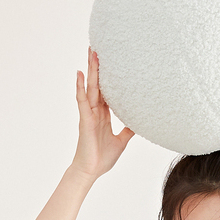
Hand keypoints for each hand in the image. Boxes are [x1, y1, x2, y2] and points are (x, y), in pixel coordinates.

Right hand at [72, 47, 134, 179]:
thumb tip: (139, 122)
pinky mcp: (85, 121)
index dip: (109, 76)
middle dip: (98, 66)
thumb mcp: (122, 141)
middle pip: (98, 84)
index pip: (107, 91)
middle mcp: (95, 112)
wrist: (91, 171)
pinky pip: (82, 101)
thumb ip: (129, 130)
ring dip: (90, 70)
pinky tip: (79, 75)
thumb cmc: (103, 158)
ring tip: (91, 52)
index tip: (111, 61)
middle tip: (99, 47)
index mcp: (104, 115)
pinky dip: (80, 88)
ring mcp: (89, 115)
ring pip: (90, 88)